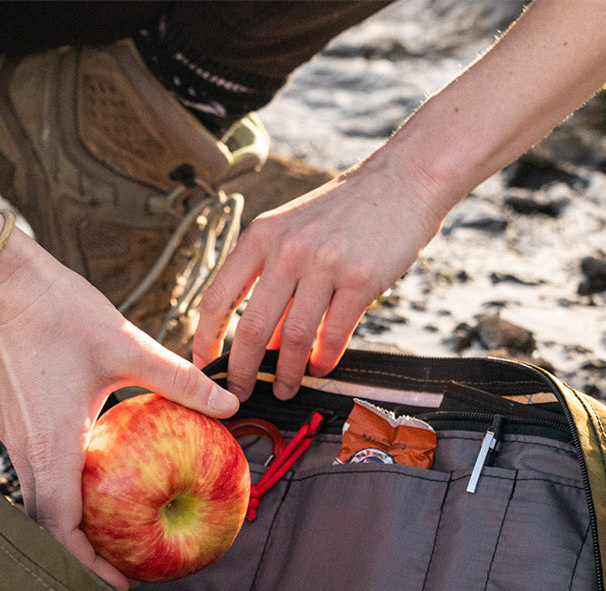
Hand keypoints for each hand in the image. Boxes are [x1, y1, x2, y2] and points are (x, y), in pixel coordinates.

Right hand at [0, 229, 238, 590]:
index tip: (123, 581)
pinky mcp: (18, 424)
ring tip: (117, 538)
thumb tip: (230, 400)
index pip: (61, 528)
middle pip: (50, 525)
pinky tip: (103, 488)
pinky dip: (69, 496)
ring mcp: (18, 438)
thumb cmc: (59, 311)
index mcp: (52, 445)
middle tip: (128, 569)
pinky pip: (41, 475)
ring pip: (42, 502)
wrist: (1, 279)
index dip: (88, 563)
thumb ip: (180, 380)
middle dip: (85, 555)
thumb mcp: (128, 347)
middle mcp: (27, 450)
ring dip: (76, 527)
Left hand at [191, 153, 445, 400]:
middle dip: (241, 370)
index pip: (218, 296)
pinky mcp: (359, 280)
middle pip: (251, 327)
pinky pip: (333, 334)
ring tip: (284, 390)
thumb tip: (262, 340)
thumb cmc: (345, 214)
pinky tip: (320, 368)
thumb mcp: (295, 231)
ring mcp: (323, 265)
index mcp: (261, 237)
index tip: (202, 365)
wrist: (403, 181)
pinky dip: (324, 359)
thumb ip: (274, 277)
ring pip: (292, 337)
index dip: (204, 337)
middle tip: (239, 394)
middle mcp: (287, 250)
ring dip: (286, 373)